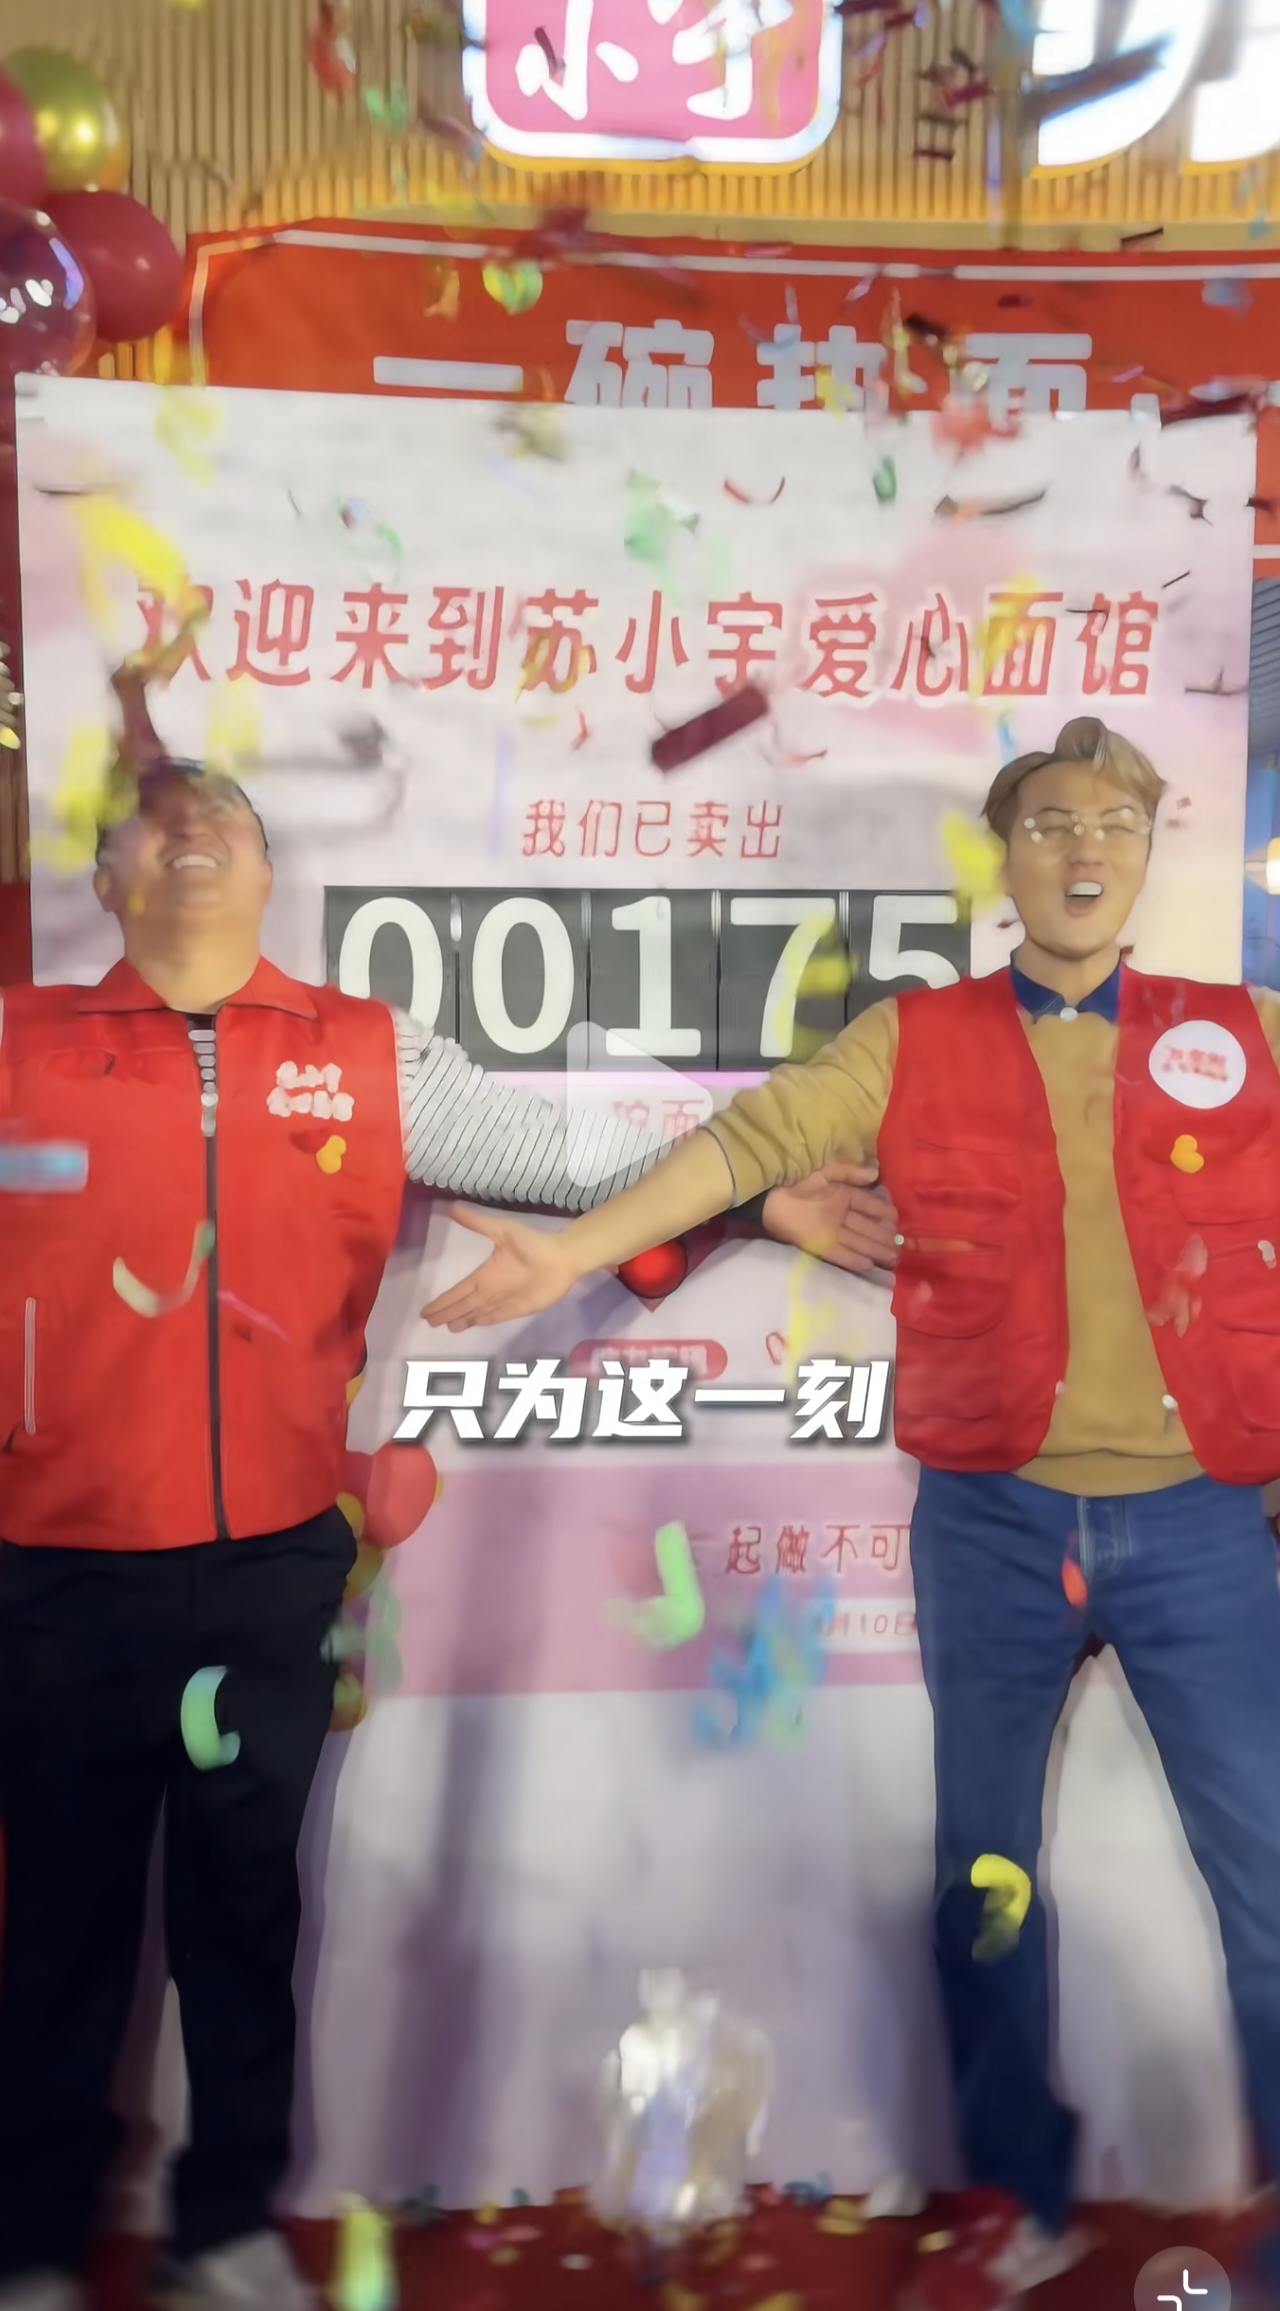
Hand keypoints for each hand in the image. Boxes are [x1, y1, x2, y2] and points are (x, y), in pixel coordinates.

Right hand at [421, 1208, 579, 1330]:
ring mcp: (505, 1300)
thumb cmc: (534, 1243)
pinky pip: (497, 1317)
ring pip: (477, 1313)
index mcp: (485, 1273)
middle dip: (447, 1313)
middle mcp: (491, 1289)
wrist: (562, 1257)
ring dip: (463, 1320)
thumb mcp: (502, 1230)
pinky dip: (485, 1321)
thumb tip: (451, 1207)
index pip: (458, 1290)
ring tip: (447, 1328)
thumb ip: (477, 1222)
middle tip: (428, 1323)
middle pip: (464, 1304)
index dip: (443, 1300)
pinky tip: (474, 1325)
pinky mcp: (519, 1309)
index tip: (426, 1310)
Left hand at [762, 1163, 898, 1279]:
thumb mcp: (824, 1172)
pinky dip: (854, 1260)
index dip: (883, 1211)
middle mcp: (840, 1216)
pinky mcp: (820, 1245)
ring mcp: (831, 1232)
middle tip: (901, 1246)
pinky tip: (869, 1265)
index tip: (898, 1218)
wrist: (770, 1197)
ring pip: (858, 1242)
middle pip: (867, 1227)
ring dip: (876, 1250)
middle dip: (884, 1237)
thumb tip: (875, 1174)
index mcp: (843, 1197)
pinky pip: (840, 1253)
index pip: (868, 1205)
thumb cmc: (796, 1182)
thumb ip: (849, 1171)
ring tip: (894, 1257)